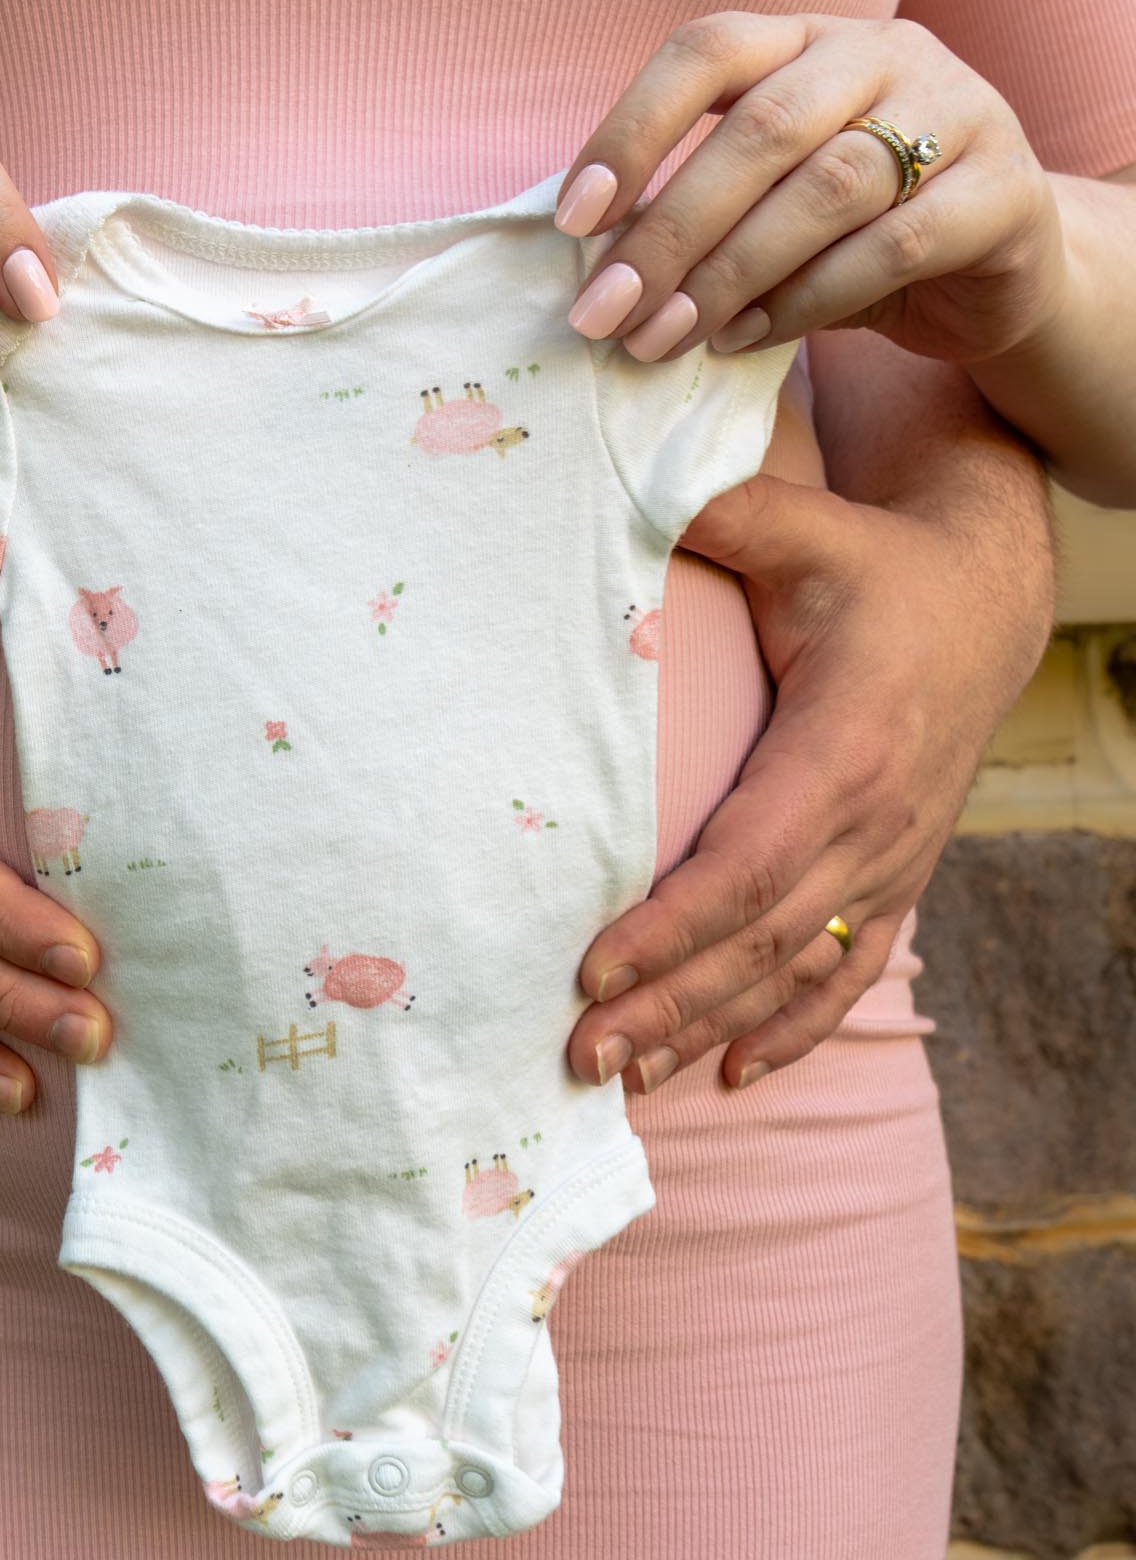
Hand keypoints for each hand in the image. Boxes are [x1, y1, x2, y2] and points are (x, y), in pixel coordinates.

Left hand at [556, 10, 1068, 369]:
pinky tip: (746, 339)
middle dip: (670, 228)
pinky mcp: (1005, 192)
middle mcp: (883, 53)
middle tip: (606, 311)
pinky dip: (807, 298)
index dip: (631, 129)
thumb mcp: (770, 205)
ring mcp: (957, 111)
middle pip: (761, 127)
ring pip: (827, 186)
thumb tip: (599, 273)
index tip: (573, 218)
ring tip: (666, 335)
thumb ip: (701, 213)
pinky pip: (894, 245)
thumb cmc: (857, 233)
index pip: (707, 49)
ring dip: (730, 272)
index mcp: (807, 38)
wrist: (1004, 269)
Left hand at [567, 468, 1053, 1093]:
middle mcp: (876, 823)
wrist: (983, 603)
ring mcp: (893, 860)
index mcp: (843, 748)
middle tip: (577, 1054)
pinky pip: (850, 971)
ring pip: (798, 969)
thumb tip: (624, 480)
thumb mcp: (803, 527)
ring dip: (711, 1027)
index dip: (670, 926)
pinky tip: (733, 1070)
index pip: (746, 864)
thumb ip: (719, 510)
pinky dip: (792, 1026)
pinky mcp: (897, 874)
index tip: (591, 968)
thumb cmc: (873, 565)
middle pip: (762, 939)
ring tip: (627, 1079)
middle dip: (669, 1003)